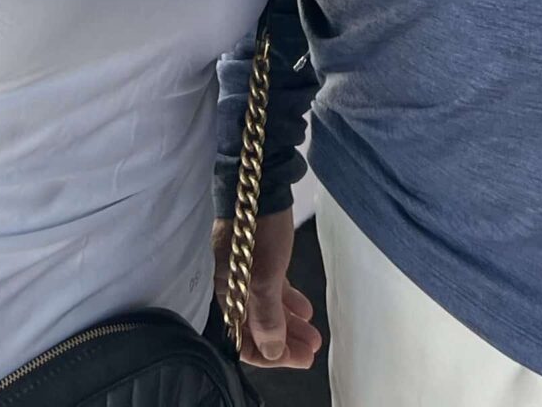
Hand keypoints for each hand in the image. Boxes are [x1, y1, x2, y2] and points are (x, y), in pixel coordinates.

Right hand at [212, 210, 320, 368]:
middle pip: (258, 328)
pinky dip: (288, 303)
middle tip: (312, 350)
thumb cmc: (258, 231)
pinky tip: (306, 309)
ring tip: (314, 335)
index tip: (300, 359)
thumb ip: (267, 316)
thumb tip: (273, 350)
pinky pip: (273, 291)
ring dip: (290, 325)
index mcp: (227, 296)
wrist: (259, 183)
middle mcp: (233, 288)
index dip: (273, 355)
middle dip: (285, 343)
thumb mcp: (264, 277)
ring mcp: (246, 273)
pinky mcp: (259, 258)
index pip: (245, 341)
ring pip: (268, 310)